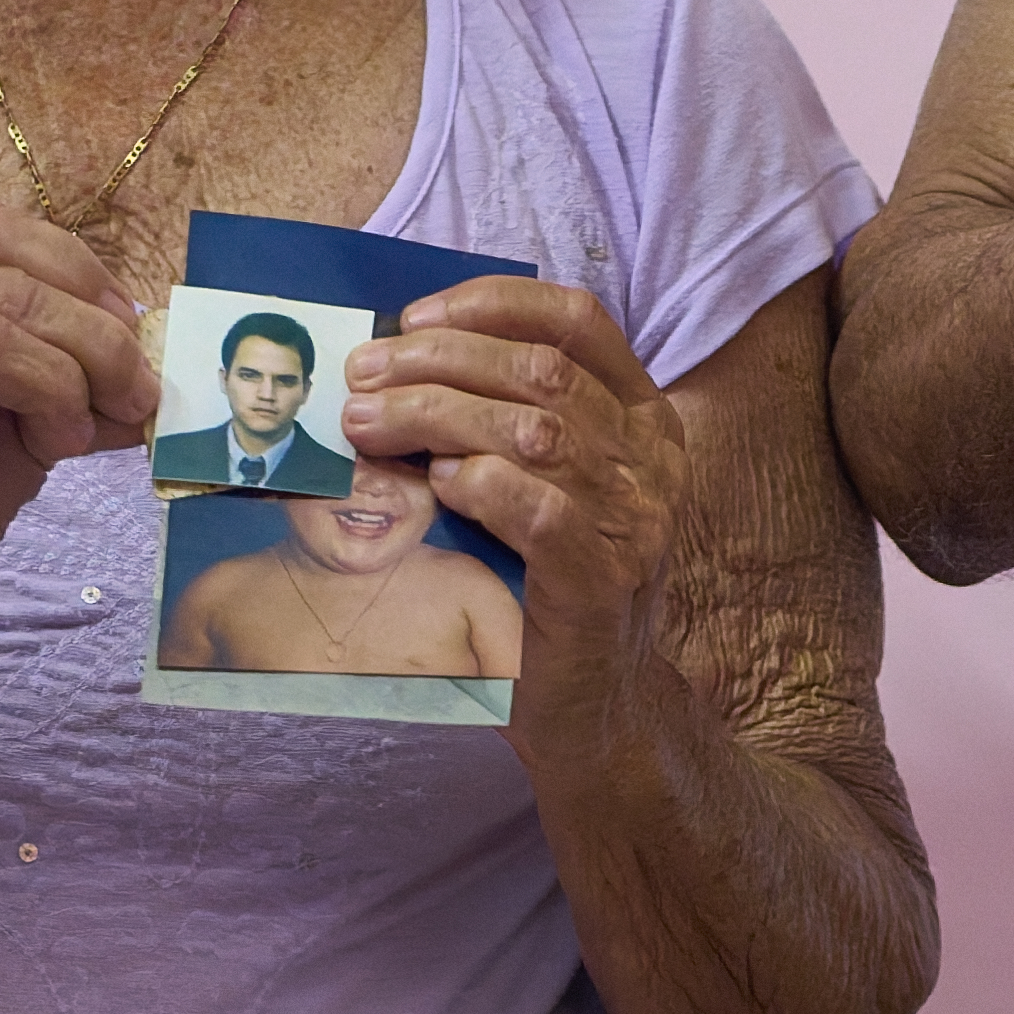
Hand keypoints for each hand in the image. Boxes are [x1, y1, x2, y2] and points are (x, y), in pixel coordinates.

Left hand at [344, 276, 689, 693]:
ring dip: (435, 415)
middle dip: (437, 361)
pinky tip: (436, 486)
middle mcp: (650, 459)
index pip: (576, 320)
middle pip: (540, 371)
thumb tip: (400, 360)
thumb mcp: (541, 483)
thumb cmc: (545, 586)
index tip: (414, 318)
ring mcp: (634, 519)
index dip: (490, 305)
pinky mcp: (601, 579)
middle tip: (362, 377)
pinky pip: (537, 508)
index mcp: (641, 418)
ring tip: (367, 423)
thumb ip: (503, 419)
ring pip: (533, 432)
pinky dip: (478, 484)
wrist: (589, 708)